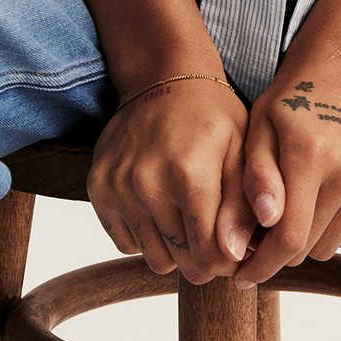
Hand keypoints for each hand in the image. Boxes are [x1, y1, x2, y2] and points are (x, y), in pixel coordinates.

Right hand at [87, 75, 261, 283]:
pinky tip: (159, 204)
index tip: (234, 244)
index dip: (228, 258)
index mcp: (190, 175)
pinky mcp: (98, 188)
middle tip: (211, 228)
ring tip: (185, 212)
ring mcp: (118, 186)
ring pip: (154, 258)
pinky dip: (146, 234)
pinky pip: (126, 243)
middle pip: (183, 263)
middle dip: (203, 255)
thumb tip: (236, 255)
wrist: (162, 77)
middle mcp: (148, 184)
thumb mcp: (241, 150)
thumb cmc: (210, 115)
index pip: (211, 256)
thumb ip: (242, 206)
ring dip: (174, 246)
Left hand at [232, 62, 340, 289]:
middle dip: (280, 249)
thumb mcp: (259, 130)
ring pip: (331, 247)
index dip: (262, 266)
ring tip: (298, 206)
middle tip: (264, 233)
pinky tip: (325, 199)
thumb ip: (257, 179)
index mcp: (311, 154)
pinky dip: (336, 230)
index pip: (288, 237)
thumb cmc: (290, 104)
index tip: (242, 277)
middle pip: (308, 247)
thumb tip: (264, 225)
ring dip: (309, 238)